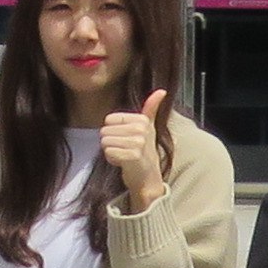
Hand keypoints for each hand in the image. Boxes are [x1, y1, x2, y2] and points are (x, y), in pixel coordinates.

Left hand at [103, 88, 171, 211]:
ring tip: (125, 156)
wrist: (148, 177)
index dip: (113, 132)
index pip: (108, 120)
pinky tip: (123, 163)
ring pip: (105, 142)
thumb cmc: (144, 150)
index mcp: (142, 120)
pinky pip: (108, 153)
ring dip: (111, 152)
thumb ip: (151, 108)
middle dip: (111, 143)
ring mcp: (138, 143)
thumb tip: (162, 90)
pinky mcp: (133, 156)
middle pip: (104, 131)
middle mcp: (142, 129)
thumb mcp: (148, 127)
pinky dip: (112, 160)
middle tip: (125, 150)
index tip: (126, 139)